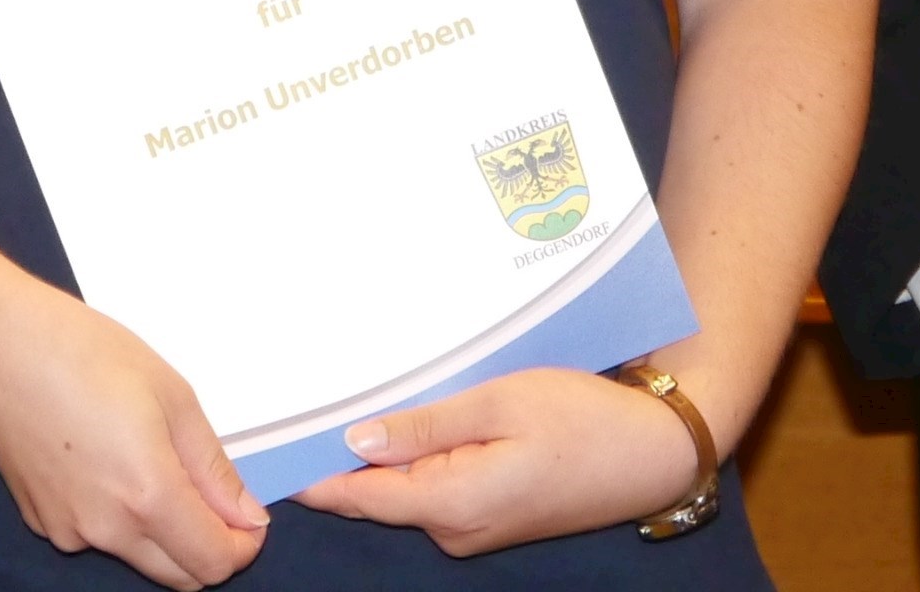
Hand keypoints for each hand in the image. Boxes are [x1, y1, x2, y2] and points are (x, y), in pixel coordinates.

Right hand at [0, 273, 270, 588]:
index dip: (242, 546)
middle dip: (208, 547)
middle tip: (211, 493)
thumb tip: (248, 517)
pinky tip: (106, 462)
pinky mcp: (42, 522)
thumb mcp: (172, 396)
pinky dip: (119, 519)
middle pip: (179, 576)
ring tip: (153, 462)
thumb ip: (212, 468)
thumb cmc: (85, 352)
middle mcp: (106, 529)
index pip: (212, 565)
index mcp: (147, 496)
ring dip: (163, 533)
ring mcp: (68, 531)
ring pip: (139, 558)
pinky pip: (98, 537)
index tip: (248, 514)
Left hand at [296, 365, 704, 554]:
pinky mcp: (490, 514)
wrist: (651, 453)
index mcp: (451, 503)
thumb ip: (424, 427)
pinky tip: (416, 416)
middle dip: (344, 450)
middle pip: (376, 490)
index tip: (268, 444)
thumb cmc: (582, 420)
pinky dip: (418, 455)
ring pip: (406, 486)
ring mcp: (473, 526)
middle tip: (308, 396)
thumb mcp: (500, 404)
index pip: (356, 495)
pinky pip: (436, 485)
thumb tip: (355, 442)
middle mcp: (455, 528)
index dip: (309, 471)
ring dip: (386, 448)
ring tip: (357, 392)